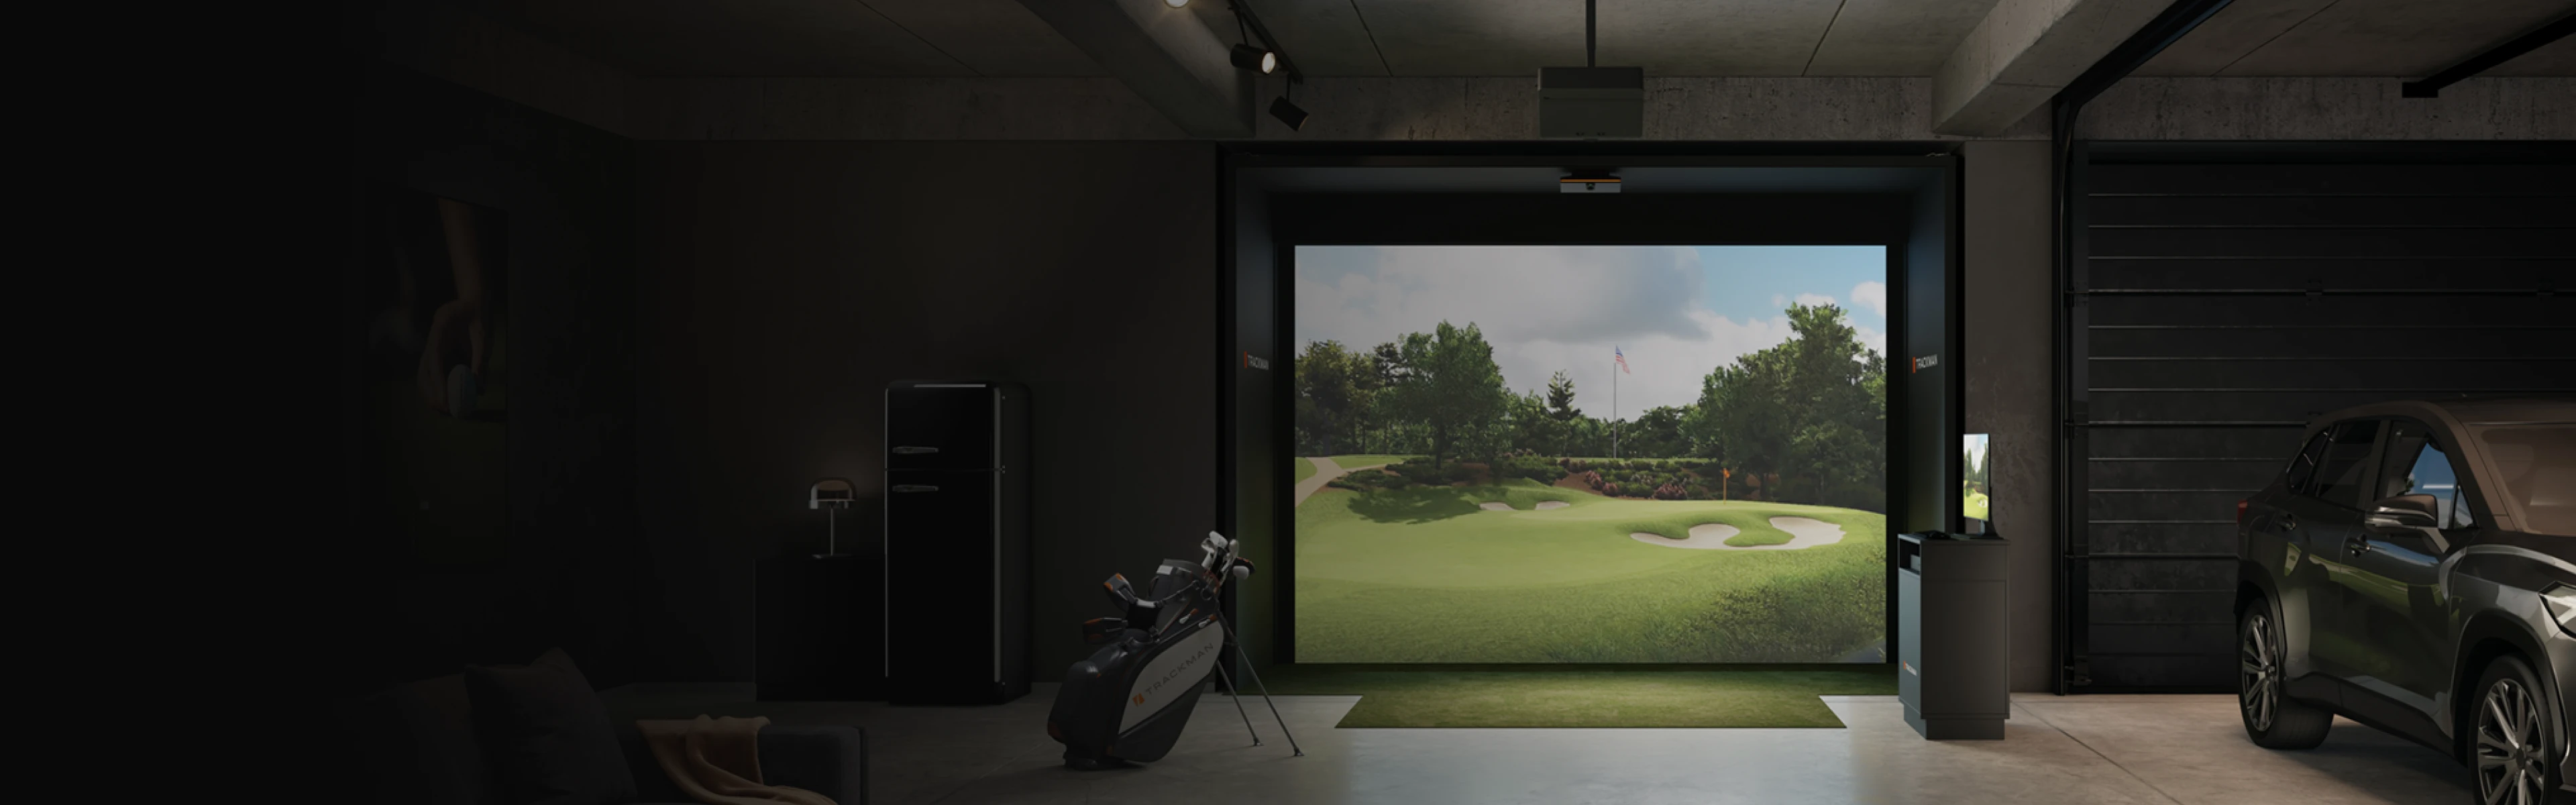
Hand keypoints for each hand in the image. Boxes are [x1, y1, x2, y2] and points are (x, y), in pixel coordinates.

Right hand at [416, 297, 484, 414]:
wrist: (470, 304)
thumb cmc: (477, 317)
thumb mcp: (482, 334)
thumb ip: (480, 358)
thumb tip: (478, 386)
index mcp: (439, 332)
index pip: (434, 362)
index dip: (438, 383)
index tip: (444, 399)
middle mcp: (432, 343)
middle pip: (423, 372)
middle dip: (431, 393)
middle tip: (445, 409)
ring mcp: (432, 350)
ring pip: (423, 376)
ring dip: (430, 394)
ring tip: (444, 410)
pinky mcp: (436, 356)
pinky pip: (432, 375)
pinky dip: (436, 389)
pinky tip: (445, 401)